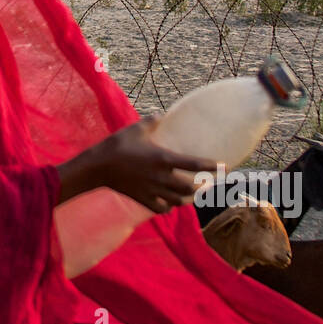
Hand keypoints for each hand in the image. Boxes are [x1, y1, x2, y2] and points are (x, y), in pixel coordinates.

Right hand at [91, 115, 216, 213]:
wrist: (98, 167)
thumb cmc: (118, 145)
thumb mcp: (136, 129)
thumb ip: (152, 122)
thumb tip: (161, 115)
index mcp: (163, 158)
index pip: (194, 164)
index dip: (212, 165)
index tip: (224, 166)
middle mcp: (162, 177)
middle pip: (191, 188)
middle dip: (203, 186)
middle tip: (209, 182)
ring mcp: (153, 190)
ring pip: (179, 200)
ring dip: (188, 198)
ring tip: (193, 193)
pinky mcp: (144, 199)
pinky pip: (163, 208)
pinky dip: (170, 207)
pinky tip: (170, 203)